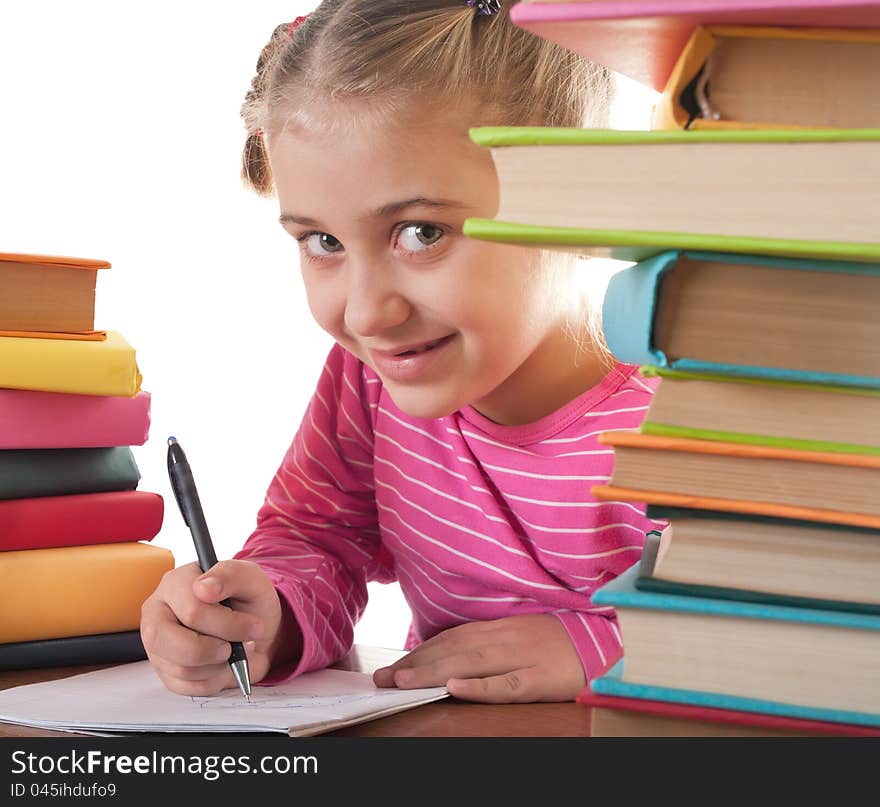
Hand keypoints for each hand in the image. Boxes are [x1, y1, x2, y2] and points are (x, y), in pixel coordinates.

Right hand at [140, 560, 299, 695]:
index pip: (192, 611)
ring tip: (234, 650)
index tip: (254, 626)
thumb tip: (203, 587)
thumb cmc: (248, 600)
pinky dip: (214, 680)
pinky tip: (223, 663)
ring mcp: (157, 644)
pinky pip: (186, 686)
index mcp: (175, 583)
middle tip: (240, 645)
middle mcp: (158, 612)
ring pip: (182, 669)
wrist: (254, 630)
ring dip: (219, 665)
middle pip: (173, 643)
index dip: (227, 624)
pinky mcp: (164, 670)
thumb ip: (229, 575)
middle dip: (215, 650)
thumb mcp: (250, 578)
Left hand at [372, 614, 585, 702]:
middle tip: (382, 679)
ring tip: (403, 682)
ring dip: (433, 671)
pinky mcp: (541, 678)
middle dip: (414, 663)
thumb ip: (488, 640)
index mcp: (499, 627)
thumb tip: (450, 653)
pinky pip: (507, 684)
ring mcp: (522, 656)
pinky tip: (456, 688)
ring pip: (471, 663)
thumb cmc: (560, 640)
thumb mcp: (520, 633)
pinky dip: (480, 686)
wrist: (607, 642)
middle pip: (452, 649)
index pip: (450, 638)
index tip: (391, 667)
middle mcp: (505, 637)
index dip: (418, 651)